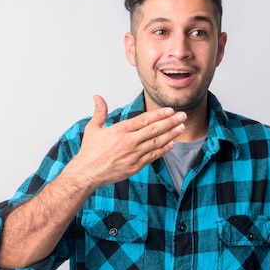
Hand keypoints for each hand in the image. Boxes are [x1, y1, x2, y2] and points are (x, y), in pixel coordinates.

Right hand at [68, 95, 186, 188]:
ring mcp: (133, 155)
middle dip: (170, 122)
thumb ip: (100, 111)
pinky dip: (163, 150)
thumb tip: (97, 97)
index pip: (144, 119)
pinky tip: (171, 144)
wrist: (87, 173)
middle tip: (182, 116)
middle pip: (154, 129)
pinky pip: (153, 156)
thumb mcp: (93, 128)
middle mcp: (129, 141)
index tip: (170, 110)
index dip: (159, 114)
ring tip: (181, 127)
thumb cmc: (89, 152)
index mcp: (120, 130)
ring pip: (157, 142)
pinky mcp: (135, 166)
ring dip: (171, 134)